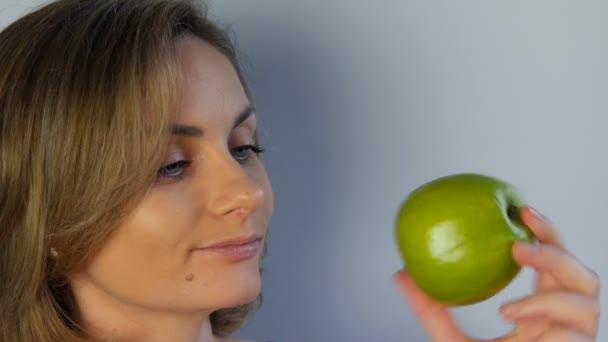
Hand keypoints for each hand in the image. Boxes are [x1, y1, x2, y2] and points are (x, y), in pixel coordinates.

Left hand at [394, 207, 600, 340]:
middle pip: (581, 274)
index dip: (545, 234)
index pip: (553, 267)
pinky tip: (510, 312)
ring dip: (552, 270)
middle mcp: (563, 324)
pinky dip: (543, 309)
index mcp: (542, 314)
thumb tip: (401, 274)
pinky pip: (574, 326)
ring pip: (587, 294)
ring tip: (518, 257)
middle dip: (555, 243)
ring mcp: (574, 340)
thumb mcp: (449, 338)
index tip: (520, 208)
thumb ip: (430, 308)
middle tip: (522, 228)